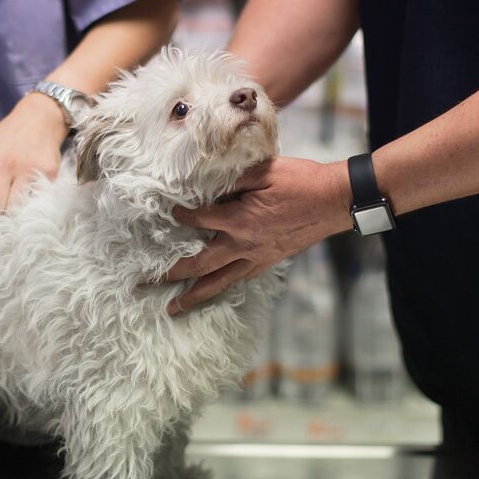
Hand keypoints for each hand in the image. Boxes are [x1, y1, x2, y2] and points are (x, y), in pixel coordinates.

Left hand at [0, 92, 67, 214]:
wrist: (38, 120)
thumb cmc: (5, 140)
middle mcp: (4, 163)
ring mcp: (27, 169)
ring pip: (14, 209)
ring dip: (12, 208)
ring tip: (13, 197)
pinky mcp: (47, 173)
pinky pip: (34, 201)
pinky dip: (31, 200)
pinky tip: (28, 190)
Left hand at [164, 157, 352, 314]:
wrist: (334, 201)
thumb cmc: (301, 181)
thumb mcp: (264, 170)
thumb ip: (232, 177)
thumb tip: (206, 181)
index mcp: (240, 220)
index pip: (198, 219)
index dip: (180, 215)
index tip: (169, 210)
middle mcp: (243, 245)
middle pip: (199, 265)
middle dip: (170, 274)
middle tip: (144, 283)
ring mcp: (256, 257)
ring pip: (218, 282)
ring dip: (192, 296)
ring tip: (172, 308)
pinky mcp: (267, 262)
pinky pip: (239, 279)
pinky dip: (221, 288)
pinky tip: (211, 292)